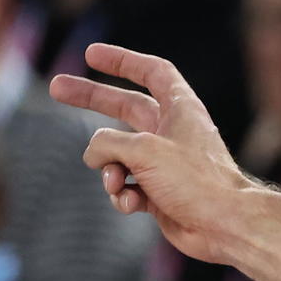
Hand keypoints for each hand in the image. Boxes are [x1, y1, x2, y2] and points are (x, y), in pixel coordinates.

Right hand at [52, 44, 257, 264]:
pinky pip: (126, 187)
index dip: (122, 60)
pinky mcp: (160, 192)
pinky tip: (131, 203)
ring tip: (115, 181)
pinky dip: (122, 194)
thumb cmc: (195, 180)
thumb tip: (93, 155)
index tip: (92, 55)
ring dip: (108, 170)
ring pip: (118, 156)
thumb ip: (108, 143)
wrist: (224, 226)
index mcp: (180, 109)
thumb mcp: (143, 149)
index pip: (152, 72)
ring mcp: (164, 163)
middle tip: (56, 88)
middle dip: (91, 99)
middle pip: (124, 107)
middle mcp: (172, 132)